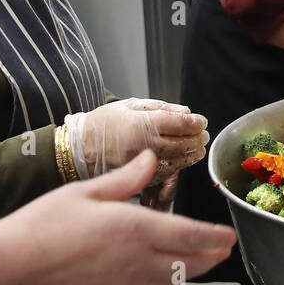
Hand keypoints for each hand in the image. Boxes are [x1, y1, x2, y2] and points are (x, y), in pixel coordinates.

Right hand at [0, 150, 235, 284]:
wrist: (9, 270)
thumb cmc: (41, 227)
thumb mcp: (86, 192)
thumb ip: (126, 178)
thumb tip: (149, 158)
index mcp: (134, 229)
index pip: (191, 235)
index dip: (215, 236)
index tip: (229, 234)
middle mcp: (137, 262)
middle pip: (191, 263)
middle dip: (212, 254)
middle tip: (223, 246)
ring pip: (174, 281)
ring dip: (190, 269)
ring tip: (199, 258)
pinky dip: (164, 284)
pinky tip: (159, 275)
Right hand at [74, 98, 208, 183]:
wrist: (79, 148)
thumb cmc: (102, 124)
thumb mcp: (129, 105)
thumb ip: (158, 108)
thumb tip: (183, 112)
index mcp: (142, 124)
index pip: (180, 123)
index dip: (196, 122)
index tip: (201, 121)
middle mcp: (145, 145)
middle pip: (183, 143)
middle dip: (197, 139)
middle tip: (204, 135)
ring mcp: (142, 164)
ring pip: (177, 160)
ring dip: (192, 154)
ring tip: (199, 148)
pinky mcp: (138, 179)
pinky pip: (165, 174)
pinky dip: (178, 167)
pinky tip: (183, 161)